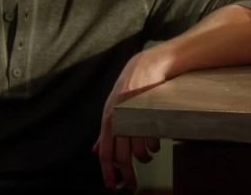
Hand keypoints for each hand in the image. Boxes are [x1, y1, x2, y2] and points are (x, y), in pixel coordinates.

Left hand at [92, 50, 167, 190]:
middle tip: (131, 186)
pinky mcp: (151, 117)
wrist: (146, 68)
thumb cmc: (127, 90)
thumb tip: (96, 151)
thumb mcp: (111, 109)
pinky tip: (154, 143)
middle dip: (128, 176)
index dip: (108, 172)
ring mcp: (136, 120)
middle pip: (123, 158)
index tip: (111, 186)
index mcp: (108, 121)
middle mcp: (120, 122)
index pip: (106, 154)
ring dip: (143, 158)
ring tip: (147, 156)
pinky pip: (152, 141)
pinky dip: (153, 146)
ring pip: (140, 152)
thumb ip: (105, 132)